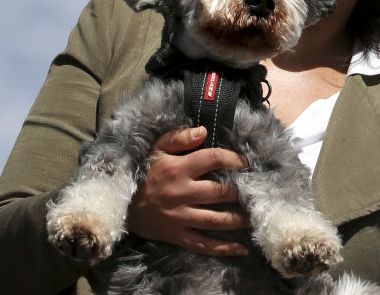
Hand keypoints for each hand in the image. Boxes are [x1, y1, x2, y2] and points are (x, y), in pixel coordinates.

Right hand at [127, 126, 250, 256]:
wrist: (120, 205)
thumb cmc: (144, 173)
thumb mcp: (156, 149)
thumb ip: (179, 138)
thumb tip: (203, 131)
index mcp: (178, 169)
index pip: (214, 159)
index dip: (235, 159)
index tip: (248, 163)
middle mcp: (181, 193)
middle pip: (221, 192)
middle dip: (243, 191)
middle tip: (259, 190)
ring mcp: (179, 217)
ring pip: (216, 220)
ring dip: (240, 220)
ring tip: (256, 216)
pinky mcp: (177, 235)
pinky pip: (203, 244)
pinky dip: (223, 249)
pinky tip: (241, 249)